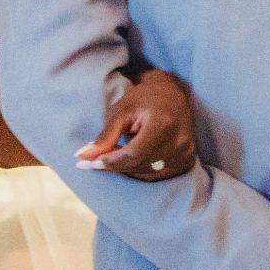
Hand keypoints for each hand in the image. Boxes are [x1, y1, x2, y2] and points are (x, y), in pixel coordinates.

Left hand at [76, 69, 197, 180]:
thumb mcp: (121, 111)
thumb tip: (83, 156)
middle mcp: (179, 142)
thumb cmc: (143, 99)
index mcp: (164, 125)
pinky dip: (138, 171)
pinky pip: (157, 175)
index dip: (110, 161)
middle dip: (114, 165)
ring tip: (109, 159)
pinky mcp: (186, 161)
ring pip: (146, 173)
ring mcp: (185, 154)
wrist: (172, 94)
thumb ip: (105, 136)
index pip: (134, 154)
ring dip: (125, 169)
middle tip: (92, 162)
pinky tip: (127, 162)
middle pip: (139, 165)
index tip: (89, 163)